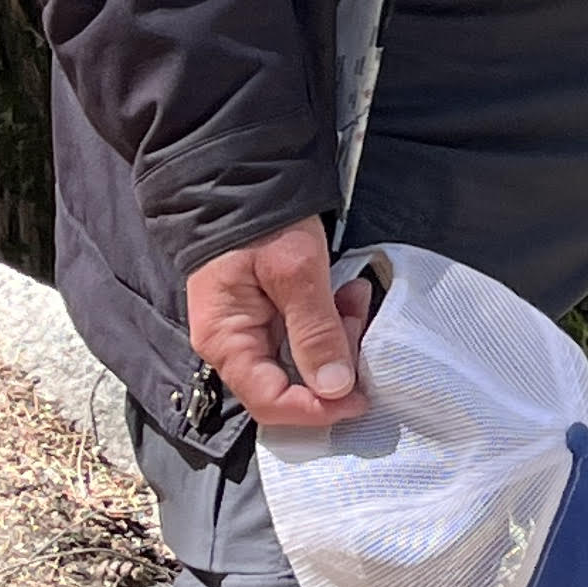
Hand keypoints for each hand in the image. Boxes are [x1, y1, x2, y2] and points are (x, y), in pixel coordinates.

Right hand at [187, 217, 376, 429]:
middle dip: (335, 361)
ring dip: (338, 335)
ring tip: (352, 295)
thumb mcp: (296, 272)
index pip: (270, 403)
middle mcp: (235, 345)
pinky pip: (307, 335)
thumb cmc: (262, 222)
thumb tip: (334, 389)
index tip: (360, 398)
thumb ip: (315, 332)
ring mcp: (254, 329)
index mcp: (228, 341)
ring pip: (305, 360)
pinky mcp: (273, 314)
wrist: (242, 176)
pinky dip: (332, 319)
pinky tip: (345, 291)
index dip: (317, 410)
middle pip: (292, 384)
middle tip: (356, 315)